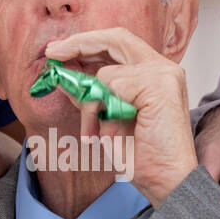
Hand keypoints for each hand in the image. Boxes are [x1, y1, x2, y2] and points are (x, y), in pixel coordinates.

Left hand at [44, 29, 196, 206]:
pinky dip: (103, 110)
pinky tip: (112, 130)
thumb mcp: (107, 118)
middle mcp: (162, 68)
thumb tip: (65, 75)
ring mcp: (163, 74)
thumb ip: (92, 93)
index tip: (58, 50)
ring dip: (90, 104)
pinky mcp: (159, 85)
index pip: (118, 42)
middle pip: (115, 37)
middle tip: (52, 54)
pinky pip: (112, 86)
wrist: (167, 181)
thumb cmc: (143, 156)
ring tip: (94, 130)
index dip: (86, 42)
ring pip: (106, 73)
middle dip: (78, 44)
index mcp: (154, 72)